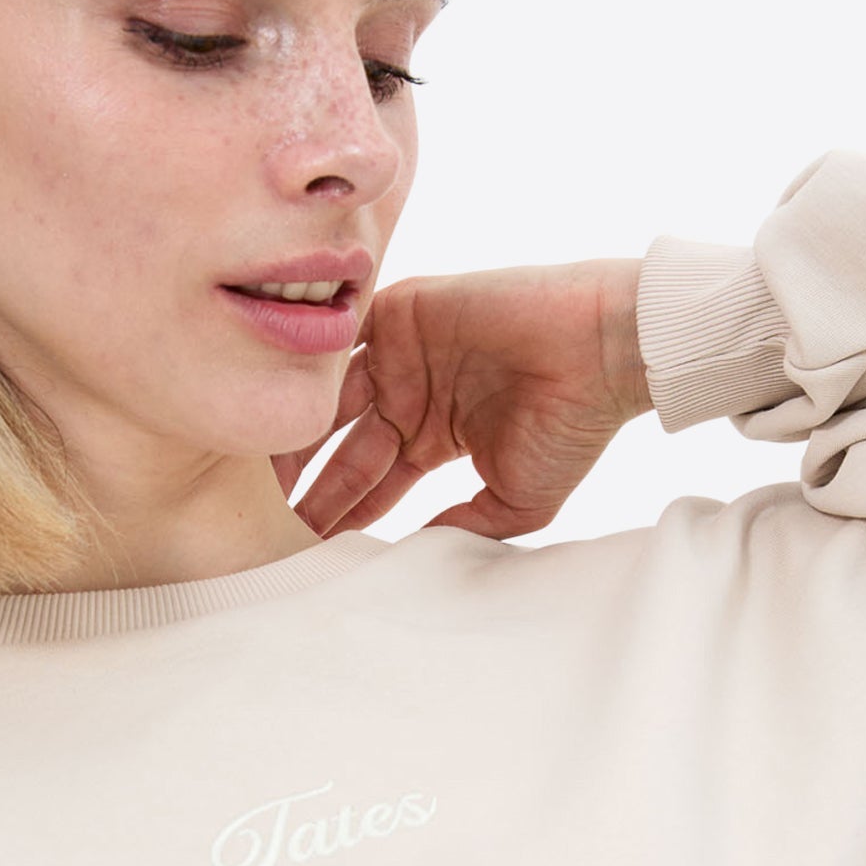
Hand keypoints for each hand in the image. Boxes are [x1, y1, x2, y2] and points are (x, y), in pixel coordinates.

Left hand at [271, 257, 649, 538]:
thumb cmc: (573, 424)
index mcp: (434, 435)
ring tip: (262, 474)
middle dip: (305, 481)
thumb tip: (415, 555)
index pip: (370, 481)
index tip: (301, 548)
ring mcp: (403, 351)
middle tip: (267, 517)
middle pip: (341, 442)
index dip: (338, 512)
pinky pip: (342, 335)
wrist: (602, 348)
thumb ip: (462, 525)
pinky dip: (312, 362)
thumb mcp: (517, 500)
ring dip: (298, 431)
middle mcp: (412, 393)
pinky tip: (279, 401)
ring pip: (331, 396)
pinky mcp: (400, 310)